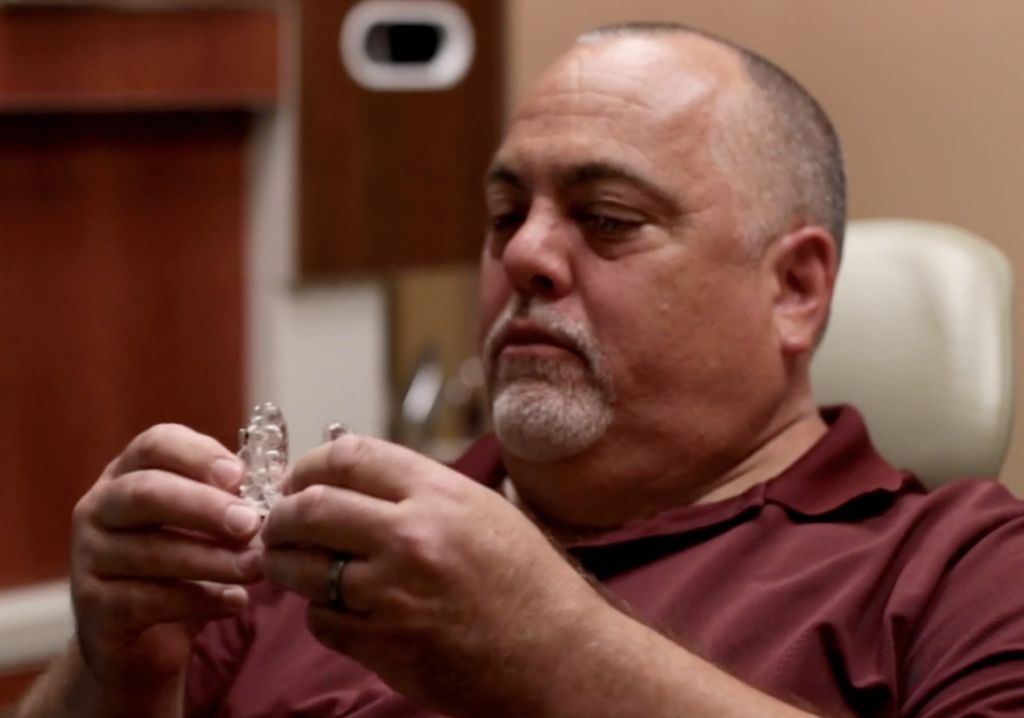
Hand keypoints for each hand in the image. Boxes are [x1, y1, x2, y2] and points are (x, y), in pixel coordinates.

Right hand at [70, 424, 263, 690]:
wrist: (144, 641)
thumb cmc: (186, 565)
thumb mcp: (209, 524)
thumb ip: (237, 498)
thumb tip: (285, 482)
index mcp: (130, 472)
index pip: (156, 444)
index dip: (198, 455)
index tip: (240, 476)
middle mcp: (100, 507)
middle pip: (146, 493)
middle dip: (204, 507)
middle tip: (250, 524)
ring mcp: (89, 558)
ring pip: (150, 551)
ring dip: (212, 559)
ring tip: (256, 568)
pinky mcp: (95, 609)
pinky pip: (149, 600)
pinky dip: (201, 601)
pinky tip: (236, 601)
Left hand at [261, 434, 606, 716]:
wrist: (559, 657)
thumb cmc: (529, 583)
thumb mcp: (483, 512)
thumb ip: (420, 491)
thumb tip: (355, 478)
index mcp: (441, 494)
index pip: (348, 457)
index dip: (309, 465)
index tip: (298, 479)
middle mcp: (412, 536)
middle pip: (310, 508)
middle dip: (281, 515)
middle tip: (277, 523)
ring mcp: (393, 593)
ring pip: (302, 567)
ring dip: (286, 564)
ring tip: (289, 563)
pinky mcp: (383, 644)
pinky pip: (321, 620)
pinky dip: (319, 613)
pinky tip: (337, 609)